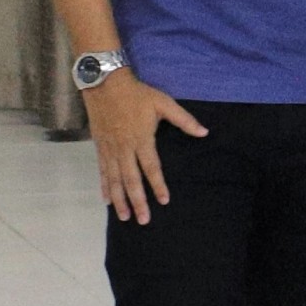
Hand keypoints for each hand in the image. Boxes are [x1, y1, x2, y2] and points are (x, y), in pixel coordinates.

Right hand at [86, 74, 206, 224]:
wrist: (105, 85)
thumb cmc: (138, 94)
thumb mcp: (164, 103)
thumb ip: (184, 120)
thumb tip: (205, 132)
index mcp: (141, 139)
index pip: (151, 168)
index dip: (158, 185)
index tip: (164, 201)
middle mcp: (124, 148)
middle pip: (131, 180)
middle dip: (138, 201)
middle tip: (143, 220)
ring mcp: (110, 149)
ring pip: (114, 180)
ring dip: (119, 200)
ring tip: (125, 217)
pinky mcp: (100, 147)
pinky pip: (102, 171)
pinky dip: (105, 187)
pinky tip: (107, 200)